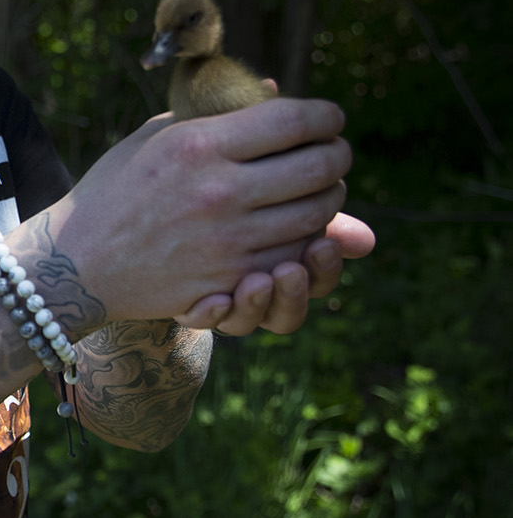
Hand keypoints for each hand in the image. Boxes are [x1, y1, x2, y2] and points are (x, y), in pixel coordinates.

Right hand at [46, 99, 356, 324]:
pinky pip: (294, 257)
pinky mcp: (227, 279)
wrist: (76, 264)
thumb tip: (275, 88)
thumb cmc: (114, 192)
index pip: (296, 121)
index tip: (329, 121)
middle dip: (337, 158)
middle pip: (320, 167)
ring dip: (329, 200)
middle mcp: (217, 191)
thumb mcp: (152, 138)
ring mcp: (225, 240)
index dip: (327, 117)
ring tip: (319, 192)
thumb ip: (214, 112)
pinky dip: (307, 242)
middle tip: (332, 156)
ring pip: (318, 216)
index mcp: (198, 145)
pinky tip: (297, 230)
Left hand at [175, 213, 375, 333]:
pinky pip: (202, 319)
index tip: (324, 244)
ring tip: (256, 282)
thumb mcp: (264, 195)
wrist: (149, 221)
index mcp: (283, 264)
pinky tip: (212, 299)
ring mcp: (221, 301)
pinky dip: (211, 313)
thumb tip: (368, 240)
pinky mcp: (184, 302)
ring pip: (250, 322)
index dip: (325, 270)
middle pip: (289, 310)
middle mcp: (256, 293)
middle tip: (293, 268)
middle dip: (297, 292)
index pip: (318, 280)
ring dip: (257, 306)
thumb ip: (310, 209)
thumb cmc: (220, 197)